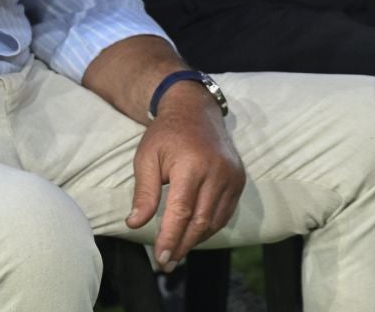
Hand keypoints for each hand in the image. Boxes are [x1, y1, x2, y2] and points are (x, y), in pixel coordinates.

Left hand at [128, 82, 244, 270]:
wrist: (196, 111)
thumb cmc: (166, 135)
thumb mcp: (146, 159)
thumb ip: (144, 193)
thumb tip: (135, 224)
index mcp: (193, 166)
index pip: (182, 213)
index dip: (170, 239)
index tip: (159, 258)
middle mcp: (218, 172)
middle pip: (201, 221)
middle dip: (183, 245)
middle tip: (166, 263)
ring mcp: (232, 175)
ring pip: (216, 220)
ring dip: (196, 239)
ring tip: (178, 252)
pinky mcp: (239, 178)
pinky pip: (226, 211)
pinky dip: (210, 226)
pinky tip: (194, 234)